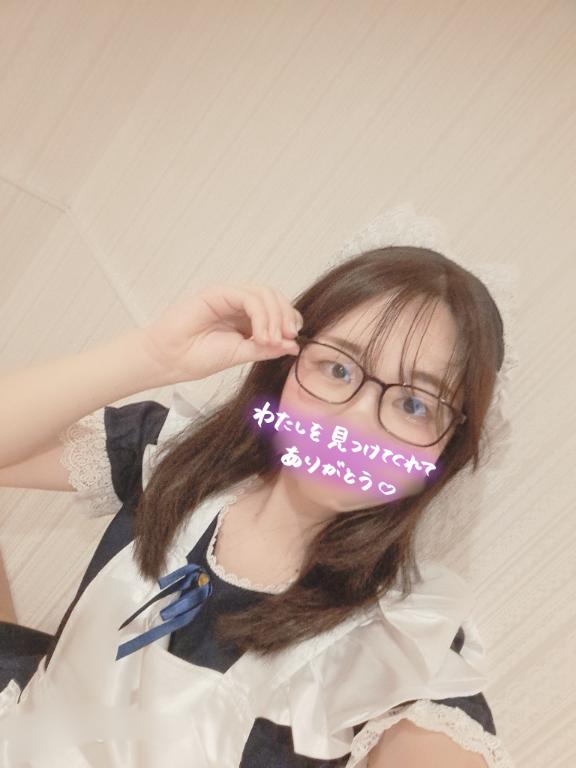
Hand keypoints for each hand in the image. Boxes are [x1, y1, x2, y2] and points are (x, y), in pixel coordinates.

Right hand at [140, 282, 303, 384]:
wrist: (169, 360)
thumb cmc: (198, 357)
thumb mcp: (241, 354)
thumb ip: (266, 348)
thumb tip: (293, 346)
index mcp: (246, 317)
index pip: (278, 309)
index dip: (290, 321)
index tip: (293, 342)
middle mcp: (239, 303)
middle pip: (274, 297)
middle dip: (286, 317)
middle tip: (287, 338)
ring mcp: (228, 295)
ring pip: (264, 294)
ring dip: (274, 317)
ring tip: (270, 341)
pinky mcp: (218, 292)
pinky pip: (248, 297)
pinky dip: (261, 316)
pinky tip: (260, 335)